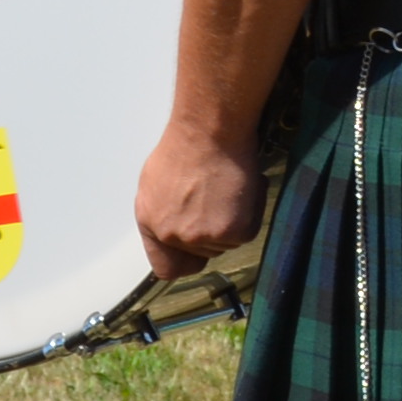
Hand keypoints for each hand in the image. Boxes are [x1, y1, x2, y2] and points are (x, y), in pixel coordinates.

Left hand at [133, 121, 262, 277]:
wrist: (209, 132)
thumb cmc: (184, 146)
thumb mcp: (155, 184)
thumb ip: (162, 214)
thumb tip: (174, 225)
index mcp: (150, 225)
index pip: (167, 269)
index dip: (185, 259)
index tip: (195, 248)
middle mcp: (173, 236)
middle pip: (203, 252)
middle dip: (213, 230)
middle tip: (216, 198)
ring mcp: (202, 236)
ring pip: (226, 242)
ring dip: (232, 220)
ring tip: (226, 188)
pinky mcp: (232, 232)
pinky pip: (247, 233)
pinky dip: (251, 212)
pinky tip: (242, 188)